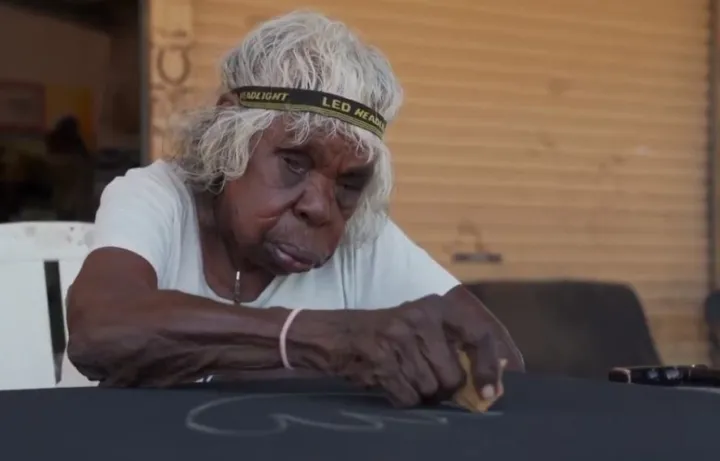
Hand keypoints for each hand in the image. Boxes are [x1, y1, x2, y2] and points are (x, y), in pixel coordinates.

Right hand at [337, 286, 522, 406]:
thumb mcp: (421, 325)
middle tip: (427, 379)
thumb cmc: (387, 333)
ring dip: (420, 393)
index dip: (488, 367)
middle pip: (453, 376)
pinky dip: (403, 398)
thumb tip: (492, 380)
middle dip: (443, 388)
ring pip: (430, 389)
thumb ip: (455, 344)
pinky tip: (391, 382)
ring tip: (404, 375)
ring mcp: (399, 338)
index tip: (488, 392)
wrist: (337, 334)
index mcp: (437, 307)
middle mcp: (421, 318)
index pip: (479, 335)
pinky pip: (408, 396)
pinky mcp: (381, 358)